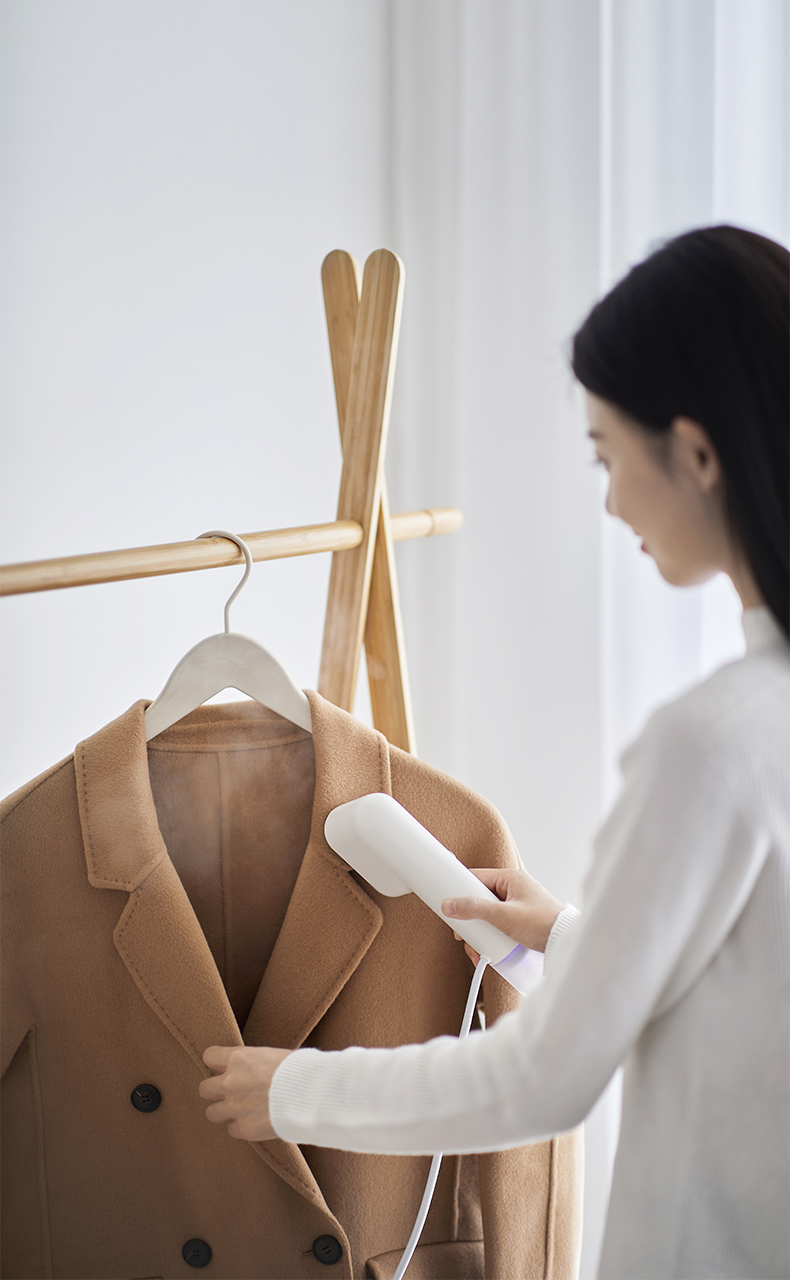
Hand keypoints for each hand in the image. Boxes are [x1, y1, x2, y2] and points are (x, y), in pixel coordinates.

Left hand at [199, 1045, 291, 1141]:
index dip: (216, 1062)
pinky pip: (231, 1130)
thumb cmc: (299, 1069)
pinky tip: (253, 1121)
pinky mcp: (244, 1128)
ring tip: (238, 1110)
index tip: (223, 1067)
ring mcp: (235, 1107)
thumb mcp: (273, 1055)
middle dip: (215, 1091)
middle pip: (204, 1089)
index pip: (209, 1056)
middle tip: (230, 1092)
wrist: (310, 1093)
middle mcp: (230, 1082)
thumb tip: (251, 1066)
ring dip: (223, 1111)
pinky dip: (240, 1127)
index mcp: (238, 1058)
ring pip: (211, 1113)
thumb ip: (254, 1062)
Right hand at [442, 867, 562, 965]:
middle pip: (479, 899)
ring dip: (479, 933)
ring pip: (487, 915)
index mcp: (510, 879)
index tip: (449, 904)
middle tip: (463, 935)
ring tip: (477, 949)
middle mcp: (513, 889)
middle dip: (470, 921)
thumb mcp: (504, 916)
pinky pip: (497, 924)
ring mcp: (516, 905)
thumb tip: (451, 904)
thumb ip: (476, 909)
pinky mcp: (519, 920)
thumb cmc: (543, 924)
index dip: (460, 891)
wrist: (566, 943)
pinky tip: (487, 951)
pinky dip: (490, 937)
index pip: (476, 877)